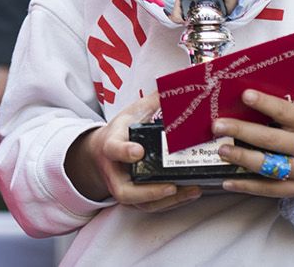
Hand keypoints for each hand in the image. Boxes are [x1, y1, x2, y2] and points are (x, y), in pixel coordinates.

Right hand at [63, 95, 202, 211]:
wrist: (102, 153)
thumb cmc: (121, 132)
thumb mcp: (131, 113)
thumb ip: (151, 102)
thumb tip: (174, 85)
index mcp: (111, 145)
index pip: (114, 149)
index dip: (125, 152)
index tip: (138, 151)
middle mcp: (115, 172)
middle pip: (126, 190)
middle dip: (149, 192)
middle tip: (170, 186)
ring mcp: (124, 188)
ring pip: (142, 203)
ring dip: (167, 200)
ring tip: (191, 189)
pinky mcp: (134, 199)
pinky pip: (151, 207)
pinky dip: (171, 203)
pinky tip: (190, 193)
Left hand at [215, 89, 293, 198]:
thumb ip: (276, 110)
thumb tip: (240, 98)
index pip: (284, 111)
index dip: (265, 103)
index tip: (244, 95)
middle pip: (270, 139)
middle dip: (241, 131)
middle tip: (218, 126)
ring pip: (268, 165)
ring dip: (241, 157)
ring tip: (222, 151)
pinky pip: (267, 188)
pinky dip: (245, 185)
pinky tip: (227, 181)